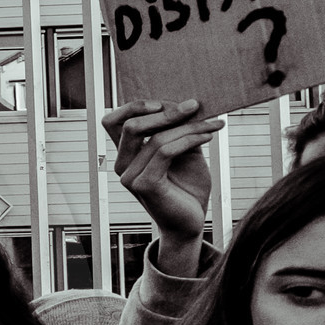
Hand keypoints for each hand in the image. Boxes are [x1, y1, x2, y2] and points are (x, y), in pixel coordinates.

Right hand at [101, 99, 222, 276]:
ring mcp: (130, 177)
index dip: (134, 106)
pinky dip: (189, 140)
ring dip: (188, 126)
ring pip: (154, 138)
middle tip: (195, 105)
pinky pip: (165, 152)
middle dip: (165, 111)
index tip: (166, 102)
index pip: (112, 122)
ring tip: (212, 124)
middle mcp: (122, 165)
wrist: (191, 222)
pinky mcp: (144, 185)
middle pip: (130, 125)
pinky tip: (207, 138)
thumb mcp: (183, 152)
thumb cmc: (186, 187)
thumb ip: (176, 131)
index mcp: (126, 155)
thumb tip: (184, 104)